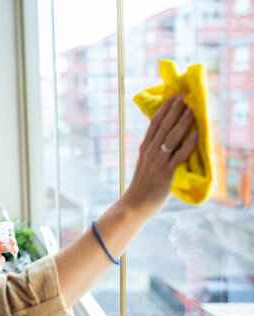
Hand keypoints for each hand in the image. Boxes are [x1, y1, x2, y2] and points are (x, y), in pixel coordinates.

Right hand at [123, 94, 197, 215]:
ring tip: (191, 109)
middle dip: (174, 110)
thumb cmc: (142, 185)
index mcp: (144, 148)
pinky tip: (195, 135)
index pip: (154, 124)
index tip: (172, 97)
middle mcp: (150, 152)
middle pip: (163, 127)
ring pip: (171, 138)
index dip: (164, 109)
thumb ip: (153, 151)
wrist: (135, 204)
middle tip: (184, 96)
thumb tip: (165, 139)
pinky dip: (187, 145)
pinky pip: (178, 156)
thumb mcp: (145, 163)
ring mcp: (157, 162)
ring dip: (181, 122)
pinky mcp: (165, 173)